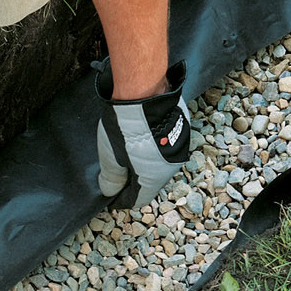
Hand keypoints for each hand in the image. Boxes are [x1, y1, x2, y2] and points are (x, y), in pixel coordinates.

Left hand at [94, 57, 190, 208]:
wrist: (145, 90)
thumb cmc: (126, 125)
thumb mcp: (110, 156)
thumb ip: (111, 178)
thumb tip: (111, 191)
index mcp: (154, 176)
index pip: (139, 199)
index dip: (123, 200)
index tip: (111, 196)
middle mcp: (171, 165)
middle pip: (149, 182)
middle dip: (132, 181)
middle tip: (114, 174)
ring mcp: (178, 146)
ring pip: (156, 164)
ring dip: (141, 164)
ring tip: (123, 155)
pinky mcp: (180, 129)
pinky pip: (162, 147)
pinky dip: (150, 148)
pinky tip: (136, 139)